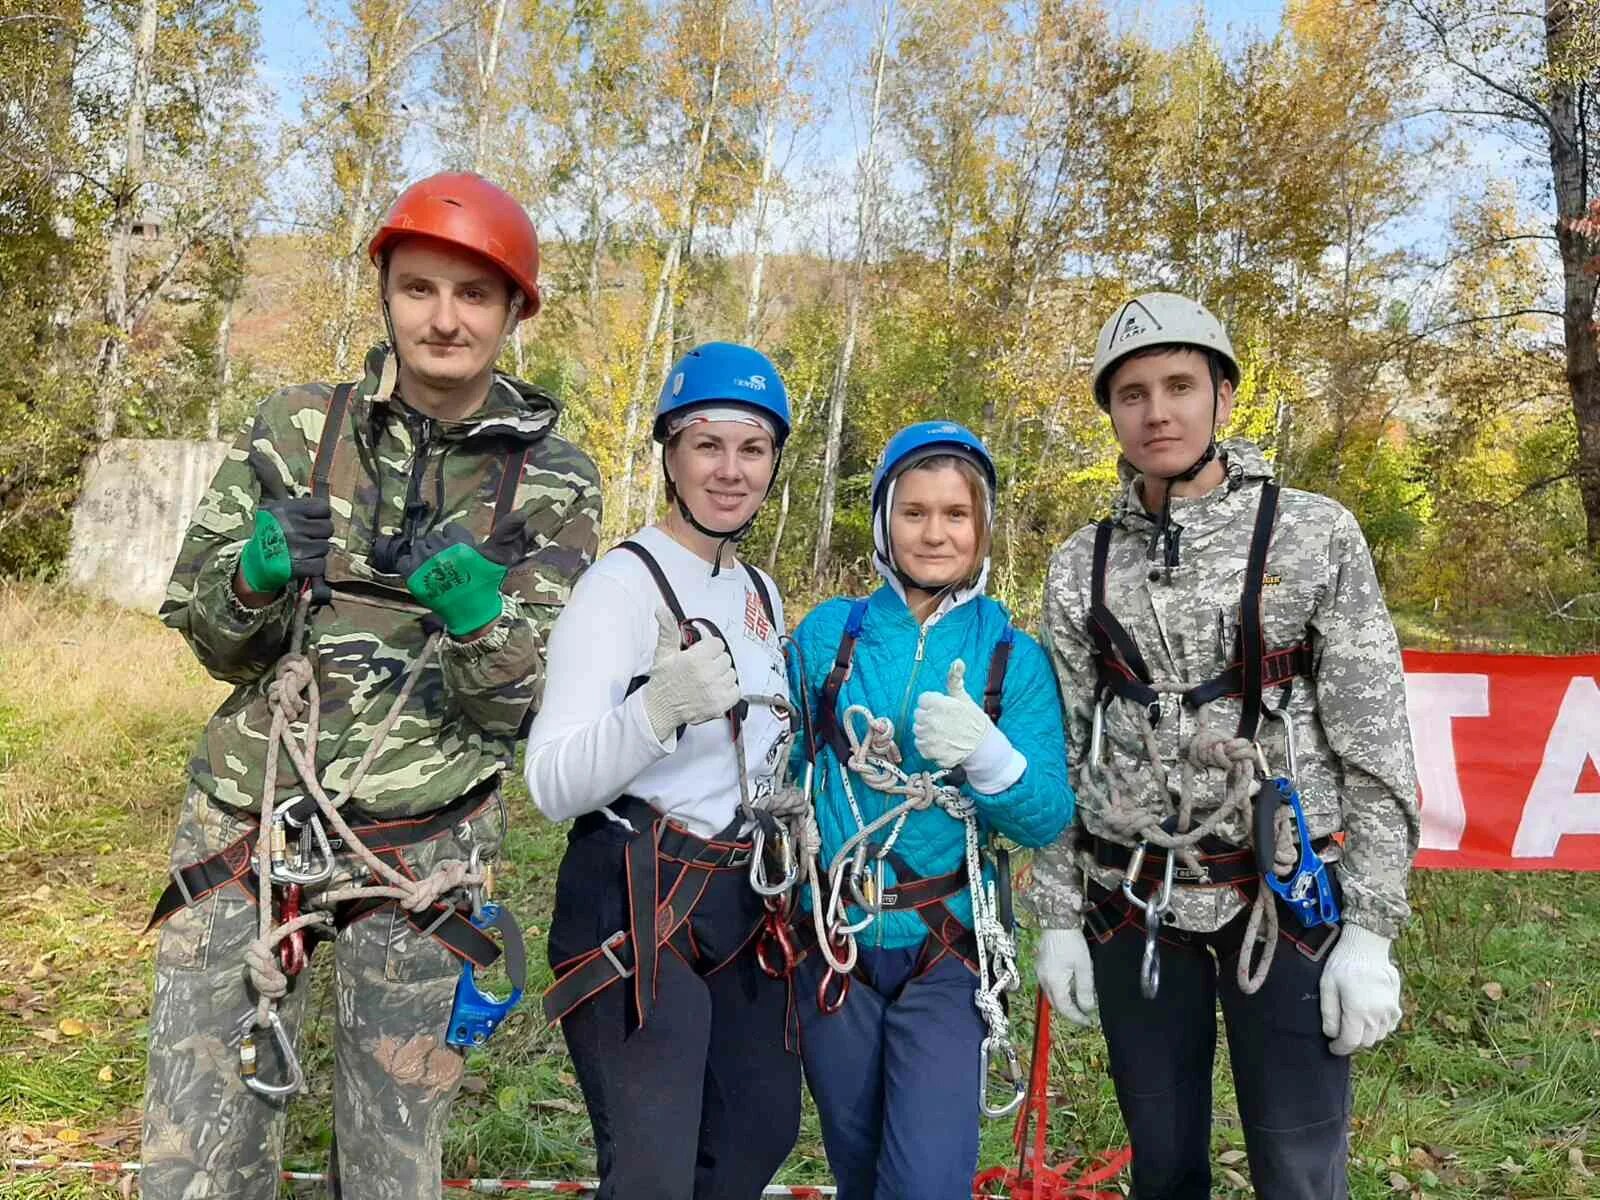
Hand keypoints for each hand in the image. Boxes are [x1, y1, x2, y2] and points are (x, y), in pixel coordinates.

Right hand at [238, 448, 332, 594]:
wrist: (250, 562)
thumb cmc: (267, 531)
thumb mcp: (272, 504)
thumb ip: (271, 478)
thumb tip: (255, 450)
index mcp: (286, 508)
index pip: (324, 509)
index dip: (320, 517)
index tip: (309, 521)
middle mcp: (290, 525)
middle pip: (328, 529)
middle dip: (319, 535)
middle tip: (304, 538)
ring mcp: (293, 547)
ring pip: (325, 548)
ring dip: (316, 552)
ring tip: (300, 551)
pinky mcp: (294, 567)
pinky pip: (320, 565)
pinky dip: (314, 567)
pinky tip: (301, 563)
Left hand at [396, 515, 528, 636]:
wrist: (471, 611)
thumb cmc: (485, 582)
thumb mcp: (499, 556)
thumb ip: (508, 533)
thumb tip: (522, 514)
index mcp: (459, 542)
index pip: (450, 529)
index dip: (456, 540)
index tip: (463, 553)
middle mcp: (439, 550)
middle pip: (433, 537)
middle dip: (441, 547)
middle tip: (451, 563)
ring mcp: (424, 563)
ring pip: (419, 547)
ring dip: (426, 555)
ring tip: (437, 568)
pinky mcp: (413, 576)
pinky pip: (404, 560)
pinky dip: (411, 564)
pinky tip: (424, 572)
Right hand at [641, 607, 740, 740]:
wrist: (660, 709)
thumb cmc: (663, 682)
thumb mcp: (663, 653)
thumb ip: (667, 629)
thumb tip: (662, 610)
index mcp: (694, 659)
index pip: (717, 644)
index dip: (709, 648)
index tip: (701, 654)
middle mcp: (706, 674)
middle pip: (725, 658)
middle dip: (715, 661)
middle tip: (701, 668)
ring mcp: (714, 691)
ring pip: (731, 674)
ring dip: (722, 676)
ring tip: (707, 680)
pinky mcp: (719, 705)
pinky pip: (736, 691)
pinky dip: (728, 691)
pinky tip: (714, 690)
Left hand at [913, 659, 991, 767]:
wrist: (983, 747)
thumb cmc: (974, 722)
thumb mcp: (965, 698)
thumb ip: (955, 680)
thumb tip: (957, 661)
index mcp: (939, 704)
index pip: (923, 699)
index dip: (932, 703)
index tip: (941, 708)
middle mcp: (932, 720)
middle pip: (918, 714)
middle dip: (928, 716)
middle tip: (943, 721)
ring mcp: (930, 737)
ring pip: (917, 730)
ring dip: (926, 731)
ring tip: (941, 733)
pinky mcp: (929, 751)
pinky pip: (919, 745)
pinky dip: (927, 745)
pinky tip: (939, 743)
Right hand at [1037, 928, 1097, 1027]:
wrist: (1057, 920)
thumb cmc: (1071, 940)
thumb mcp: (1084, 967)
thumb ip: (1086, 990)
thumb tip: (1088, 1008)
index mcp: (1053, 981)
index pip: (1065, 1008)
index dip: (1076, 1017)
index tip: (1088, 1022)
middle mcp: (1043, 979)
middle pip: (1056, 1003)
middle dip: (1070, 1011)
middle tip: (1084, 1015)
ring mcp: (1040, 971)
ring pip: (1052, 994)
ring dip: (1065, 1001)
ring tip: (1079, 1001)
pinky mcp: (1041, 964)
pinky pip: (1049, 984)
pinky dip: (1060, 990)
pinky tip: (1069, 986)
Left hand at [1319, 923, 1401, 1054]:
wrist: (1366, 945)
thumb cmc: (1343, 963)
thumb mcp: (1327, 986)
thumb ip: (1329, 1013)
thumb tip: (1331, 1034)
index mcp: (1358, 1012)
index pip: (1350, 1042)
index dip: (1339, 1048)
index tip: (1332, 1047)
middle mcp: (1377, 1015)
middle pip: (1365, 1042)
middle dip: (1352, 1042)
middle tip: (1340, 1034)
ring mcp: (1390, 1010)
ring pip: (1379, 1035)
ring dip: (1366, 1035)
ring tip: (1353, 1025)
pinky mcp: (1396, 1003)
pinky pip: (1390, 1025)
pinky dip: (1380, 1028)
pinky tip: (1369, 1019)